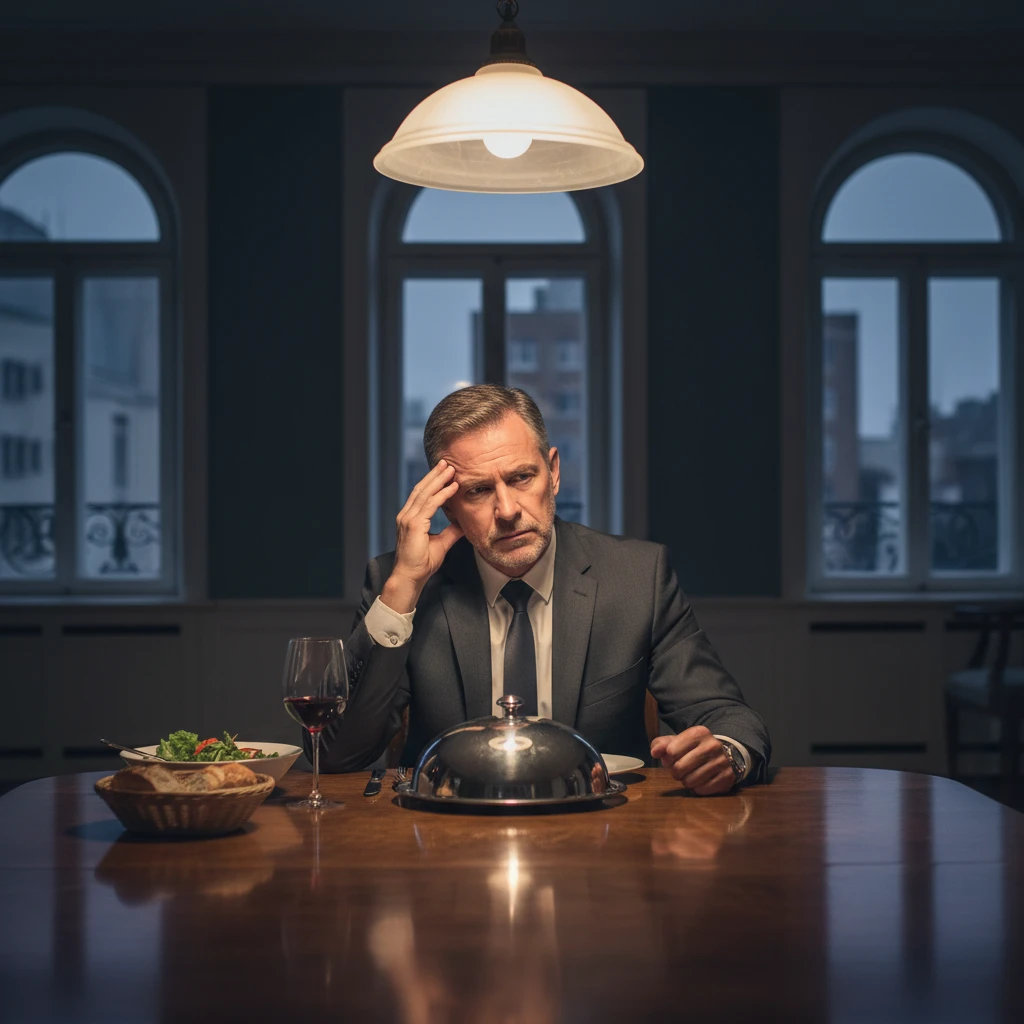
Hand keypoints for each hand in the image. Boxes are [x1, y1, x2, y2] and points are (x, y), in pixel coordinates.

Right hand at [382, 460, 463, 612]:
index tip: (445, 473)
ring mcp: (408, 519)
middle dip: (435, 475)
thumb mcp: (441, 543)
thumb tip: (463, 523)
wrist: (411, 577)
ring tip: (451, 469)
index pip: (422, 495)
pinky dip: (442, 494)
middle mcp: (406, 515)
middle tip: (447, 462)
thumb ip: (451, 531)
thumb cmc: (422, 563)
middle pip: (422, 489)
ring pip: (425, 493)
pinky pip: (430, 505)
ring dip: (439, 480)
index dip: (433, 482)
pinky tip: (452, 487)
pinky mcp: (413, 525)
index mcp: (410, 518)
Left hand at [650, 726, 735, 795]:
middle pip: (679, 768)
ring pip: (690, 781)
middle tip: (680, 770)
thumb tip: (654, 752)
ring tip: (691, 774)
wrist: (724, 755)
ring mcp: (722, 762)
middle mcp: (712, 745)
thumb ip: (661, 744)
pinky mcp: (727, 777)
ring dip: (686, 781)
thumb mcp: (677, 742)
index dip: (668, 758)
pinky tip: (701, 781)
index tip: (673, 758)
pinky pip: (702, 790)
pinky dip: (697, 788)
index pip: (671, 751)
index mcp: (698, 733)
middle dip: (676, 772)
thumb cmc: (694, 749)